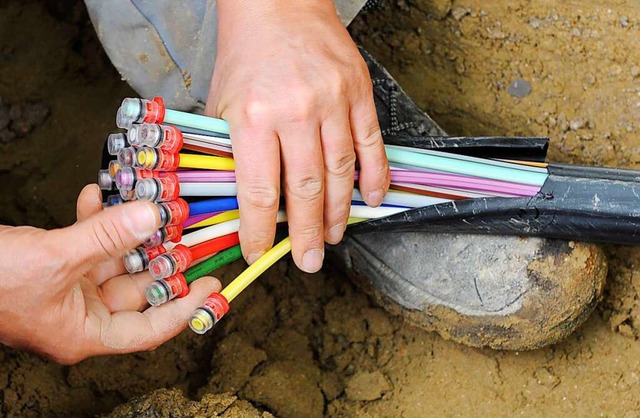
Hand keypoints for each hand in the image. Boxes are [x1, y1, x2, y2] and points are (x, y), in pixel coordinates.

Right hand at [0, 185, 220, 363]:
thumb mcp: (55, 258)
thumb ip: (107, 237)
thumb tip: (154, 216)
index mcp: (84, 333)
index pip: (150, 329)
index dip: (186, 307)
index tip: (213, 284)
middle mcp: (80, 314)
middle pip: (137, 289)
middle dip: (161, 258)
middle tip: (186, 231)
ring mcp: (66, 289)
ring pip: (113, 260)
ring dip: (128, 231)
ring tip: (148, 204)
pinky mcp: (53, 265)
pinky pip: (85, 243)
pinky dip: (94, 220)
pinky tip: (98, 194)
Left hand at [206, 0, 389, 272]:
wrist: (277, 3)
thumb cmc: (245, 55)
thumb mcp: (221, 104)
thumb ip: (231, 152)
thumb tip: (245, 202)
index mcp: (253, 116)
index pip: (259, 192)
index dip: (260, 231)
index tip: (260, 253)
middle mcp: (295, 112)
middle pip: (306, 190)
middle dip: (307, 233)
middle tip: (309, 261)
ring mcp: (333, 102)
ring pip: (340, 173)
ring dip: (340, 212)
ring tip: (334, 237)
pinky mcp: (359, 92)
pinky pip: (371, 144)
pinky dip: (375, 176)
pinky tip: (373, 200)